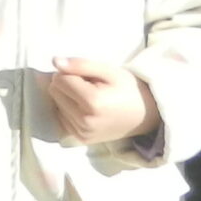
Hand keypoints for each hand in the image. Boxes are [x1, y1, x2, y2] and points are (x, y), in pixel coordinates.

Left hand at [43, 57, 159, 145]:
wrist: (145, 114)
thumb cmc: (127, 88)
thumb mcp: (108, 71)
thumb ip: (80, 64)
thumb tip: (55, 61)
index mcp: (92, 102)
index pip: (60, 79)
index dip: (71, 72)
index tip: (88, 75)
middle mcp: (85, 121)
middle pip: (54, 92)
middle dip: (68, 84)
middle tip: (90, 86)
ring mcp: (82, 133)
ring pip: (55, 105)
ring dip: (68, 98)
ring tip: (90, 98)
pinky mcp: (81, 139)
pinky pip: (61, 118)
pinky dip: (69, 111)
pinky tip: (86, 109)